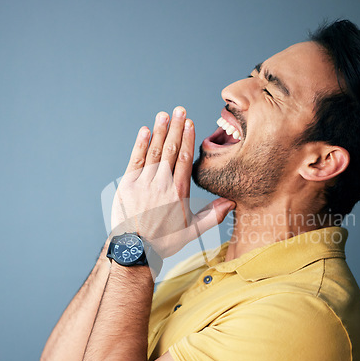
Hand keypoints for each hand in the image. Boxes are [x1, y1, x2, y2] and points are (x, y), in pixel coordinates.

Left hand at [110, 107, 234, 258]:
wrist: (135, 250)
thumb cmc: (165, 241)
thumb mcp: (192, 231)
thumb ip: (212, 216)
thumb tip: (231, 203)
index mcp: (178, 192)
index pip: (184, 159)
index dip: (187, 139)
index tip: (190, 123)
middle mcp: (162, 184)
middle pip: (171, 150)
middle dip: (175, 128)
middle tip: (179, 110)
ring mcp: (143, 183)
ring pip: (154, 151)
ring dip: (160, 131)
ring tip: (164, 114)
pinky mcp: (128, 185)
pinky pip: (135, 159)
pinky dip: (140, 144)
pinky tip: (145, 131)